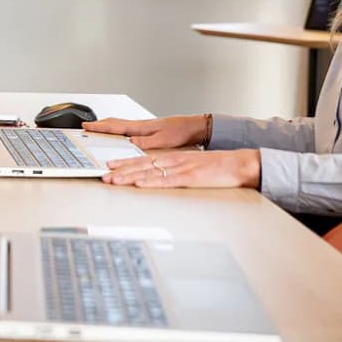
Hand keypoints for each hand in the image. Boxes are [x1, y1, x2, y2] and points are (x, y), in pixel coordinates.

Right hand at [82, 113, 210, 150]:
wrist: (194, 127)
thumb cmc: (181, 132)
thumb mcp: (163, 140)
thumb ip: (146, 142)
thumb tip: (130, 143)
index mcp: (141, 127)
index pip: (115, 126)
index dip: (99, 127)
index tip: (86, 126)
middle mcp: (141, 125)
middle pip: (115, 123)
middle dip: (100, 124)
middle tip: (87, 126)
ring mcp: (144, 127)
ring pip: (121, 125)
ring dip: (108, 126)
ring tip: (99, 129)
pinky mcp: (149, 130)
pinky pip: (128, 128)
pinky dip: (118, 129)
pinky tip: (120, 134)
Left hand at [101, 148, 258, 188]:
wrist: (238, 164)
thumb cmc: (217, 168)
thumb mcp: (192, 166)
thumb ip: (176, 171)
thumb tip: (161, 178)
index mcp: (174, 158)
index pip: (144, 160)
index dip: (125, 163)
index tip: (110, 166)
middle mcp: (174, 161)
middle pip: (141, 165)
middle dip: (120, 171)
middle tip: (103, 175)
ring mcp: (181, 169)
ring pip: (149, 172)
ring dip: (129, 176)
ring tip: (113, 180)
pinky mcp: (189, 178)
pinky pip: (166, 181)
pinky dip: (151, 182)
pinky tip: (139, 183)